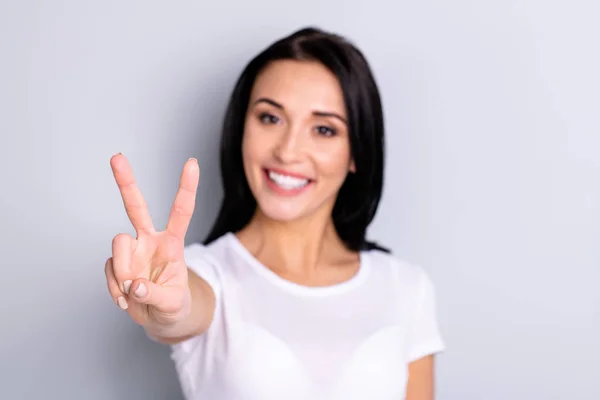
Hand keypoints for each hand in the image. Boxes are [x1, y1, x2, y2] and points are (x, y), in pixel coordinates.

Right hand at [105, 153, 199, 327]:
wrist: (160, 319)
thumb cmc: (174, 305)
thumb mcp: (173, 304)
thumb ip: (154, 294)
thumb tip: (134, 285)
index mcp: (172, 243)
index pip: (181, 211)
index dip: (186, 187)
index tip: (192, 162)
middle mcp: (150, 240)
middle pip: (136, 207)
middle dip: (126, 182)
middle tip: (117, 157)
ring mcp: (132, 251)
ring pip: (118, 245)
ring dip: (123, 271)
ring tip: (133, 292)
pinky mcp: (117, 264)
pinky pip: (109, 271)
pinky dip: (115, 289)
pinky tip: (125, 299)